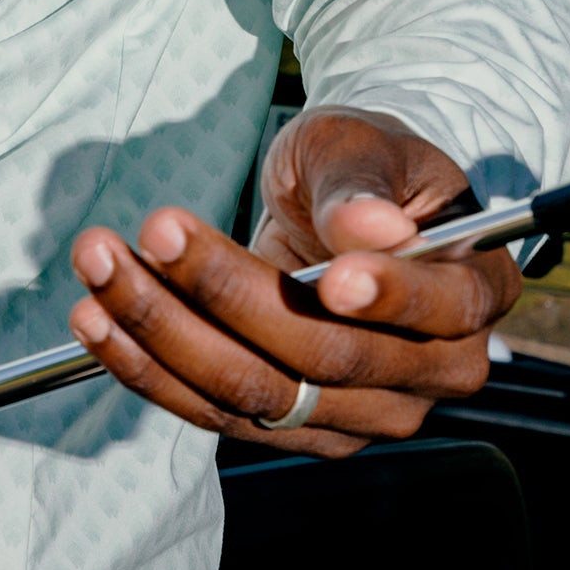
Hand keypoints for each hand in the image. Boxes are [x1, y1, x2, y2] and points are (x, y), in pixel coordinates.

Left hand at [67, 106, 520, 457]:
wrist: (337, 203)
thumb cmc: (362, 165)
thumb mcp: (364, 143)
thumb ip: (362, 184)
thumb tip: (371, 230)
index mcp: (472, 293)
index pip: (436, 311)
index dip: (385, 298)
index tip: (330, 276)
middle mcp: (429, 372)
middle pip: (325, 356)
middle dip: (228, 294)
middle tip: (157, 229)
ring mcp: (361, 411)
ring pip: (259, 390)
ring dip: (164, 332)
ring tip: (100, 263)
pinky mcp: (294, 426)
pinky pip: (217, 409)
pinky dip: (148, 367)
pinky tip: (97, 317)